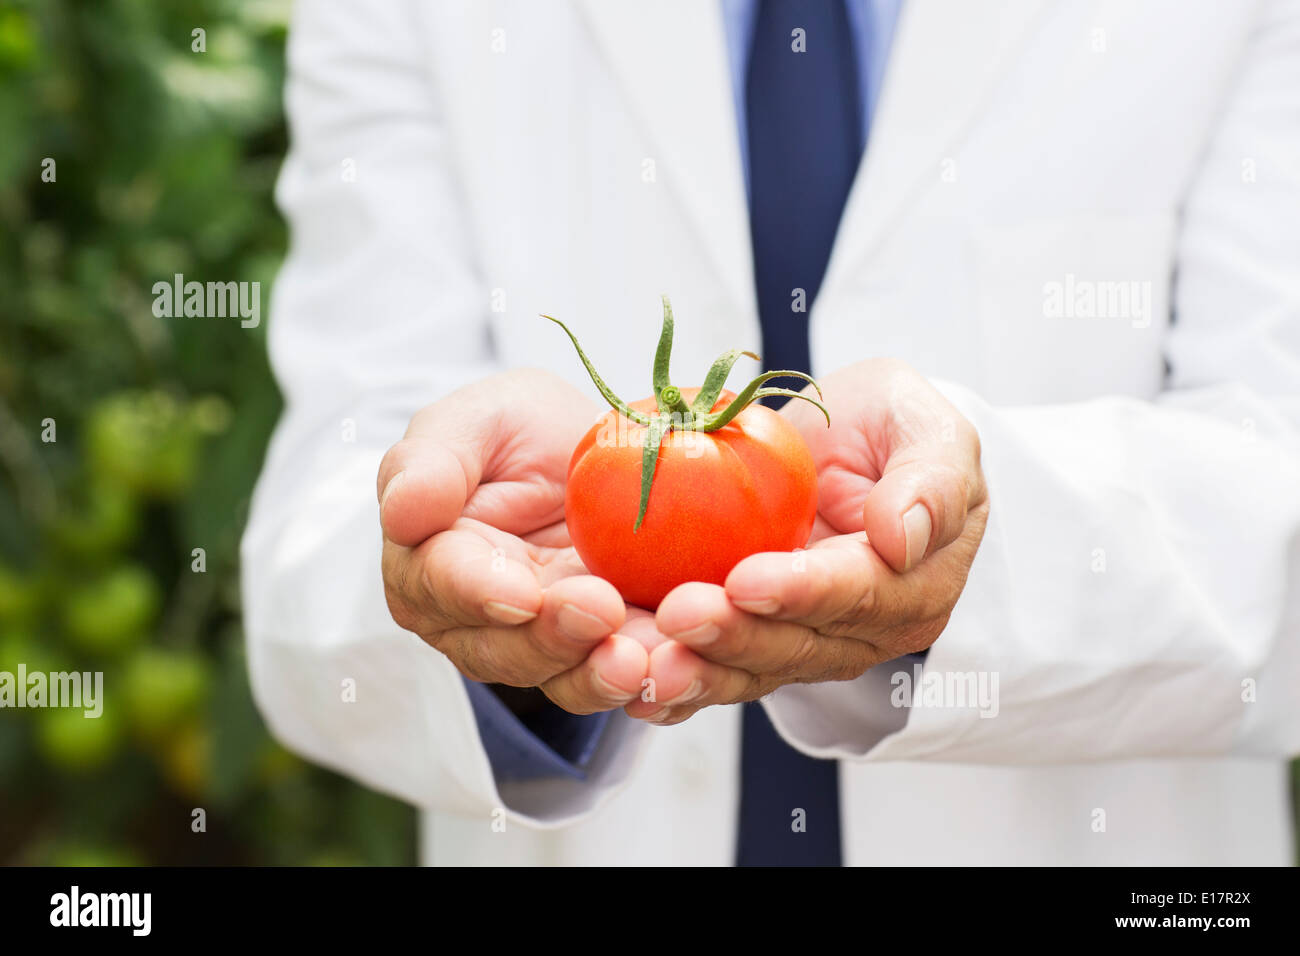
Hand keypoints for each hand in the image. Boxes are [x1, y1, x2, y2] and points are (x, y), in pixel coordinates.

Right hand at [378, 369, 649, 713]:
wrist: (599, 454)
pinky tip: (679, 666)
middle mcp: (478, 623)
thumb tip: (401, 511)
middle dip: (553, 639)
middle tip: (602, 612)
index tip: (522, 594)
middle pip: (504, 648)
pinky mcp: (608, 654)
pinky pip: (623, 677)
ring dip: (601, 674)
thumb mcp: (477, 420)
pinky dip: (652, 679)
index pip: (443, 584)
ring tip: (641, 658)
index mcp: (428, 564)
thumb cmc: (520, 432)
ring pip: (563, 677)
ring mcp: (546, 647)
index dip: (479, 593)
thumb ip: (431, 462)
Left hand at [625, 359, 988, 724]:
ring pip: (754, 671)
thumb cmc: (889, 429)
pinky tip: (635, 690)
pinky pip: (717, 672)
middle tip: (677, 615)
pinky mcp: (755, 645)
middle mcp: (865, 630)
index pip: (862, 592)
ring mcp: (808, 644)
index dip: (804, 590)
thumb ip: (932, 478)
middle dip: (737, 636)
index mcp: (917, 583)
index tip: (746, 579)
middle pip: (800, 645)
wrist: (842, 446)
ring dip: (701, 671)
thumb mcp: (927, 426)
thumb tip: (901, 537)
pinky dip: (678, 687)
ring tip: (650, 662)